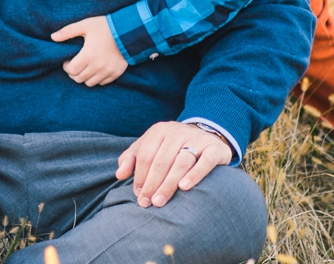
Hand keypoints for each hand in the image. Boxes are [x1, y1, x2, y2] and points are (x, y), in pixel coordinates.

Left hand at [53, 15, 128, 85]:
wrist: (129, 30)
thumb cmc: (105, 26)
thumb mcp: (85, 25)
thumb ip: (68, 31)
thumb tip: (53, 37)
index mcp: (88, 55)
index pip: (71, 70)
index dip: (66, 67)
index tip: (68, 61)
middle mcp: (98, 66)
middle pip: (79, 79)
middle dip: (73, 73)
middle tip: (74, 65)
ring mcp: (108, 71)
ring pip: (90, 83)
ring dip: (84, 77)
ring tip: (84, 68)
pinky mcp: (116, 73)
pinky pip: (102, 83)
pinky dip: (97, 79)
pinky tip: (95, 69)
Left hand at [115, 121, 232, 207]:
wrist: (207, 135)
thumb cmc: (171, 146)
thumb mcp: (149, 147)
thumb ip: (131, 159)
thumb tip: (119, 175)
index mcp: (159, 131)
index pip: (145, 155)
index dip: (140, 176)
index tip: (138, 194)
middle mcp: (177, 132)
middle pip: (161, 161)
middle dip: (152, 184)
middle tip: (147, 203)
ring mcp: (196, 139)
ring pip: (180, 163)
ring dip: (169, 184)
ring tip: (160, 201)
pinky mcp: (214, 149)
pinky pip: (204, 162)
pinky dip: (194, 175)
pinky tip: (184, 187)